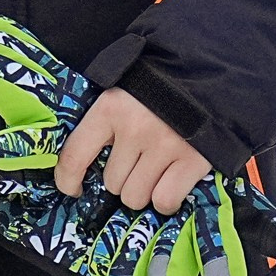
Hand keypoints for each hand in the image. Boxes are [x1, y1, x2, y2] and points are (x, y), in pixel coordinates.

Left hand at [59, 88, 208, 213]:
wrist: (208, 75)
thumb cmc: (158, 88)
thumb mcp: (122, 92)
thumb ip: (103, 122)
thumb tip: (77, 165)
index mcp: (110, 107)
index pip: (75, 154)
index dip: (67, 179)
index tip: (72, 189)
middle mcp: (134, 128)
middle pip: (112, 183)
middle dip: (122, 179)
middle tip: (137, 162)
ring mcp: (164, 145)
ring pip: (136, 197)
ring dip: (142, 191)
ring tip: (155, 170)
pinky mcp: (192, 160)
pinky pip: (165, 200)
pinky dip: (165, 200)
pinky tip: (169, 184)